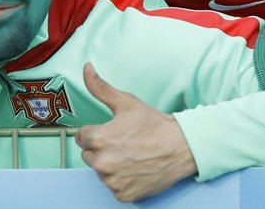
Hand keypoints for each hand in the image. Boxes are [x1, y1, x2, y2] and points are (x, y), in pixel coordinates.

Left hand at [76, 63, 197, 201]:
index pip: (82, 138)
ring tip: (133, 155)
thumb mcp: (127, 102)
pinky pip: (114, 187)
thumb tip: (86, 69)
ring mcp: (113, 180)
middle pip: (90, 156)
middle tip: (124, 143)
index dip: (97, 132)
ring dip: (112, 165)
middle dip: (102, 149)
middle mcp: (103, 162)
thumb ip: (101, 88)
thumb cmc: (156, 125)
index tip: (113, 132)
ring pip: (102, 172)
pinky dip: (123, 180)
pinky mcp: (123, 194)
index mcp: (100, 138)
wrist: (182, 147)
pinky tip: (136, 169)